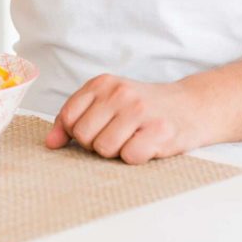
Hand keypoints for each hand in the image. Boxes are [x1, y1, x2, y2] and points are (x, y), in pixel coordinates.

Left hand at [44, 74, 199, 164]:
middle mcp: (119, 93)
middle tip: (118, 135)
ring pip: (104, 149)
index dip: (78, 131)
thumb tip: (50, 143)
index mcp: (102, 83)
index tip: (96, 129)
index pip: (68, 116)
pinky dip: (137, 157)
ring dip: (117, 151)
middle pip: (84, 136)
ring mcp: (140, 111)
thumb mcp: (107, 103)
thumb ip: (76, 118)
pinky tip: (147, 144)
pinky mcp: (159, 131)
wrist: (191, 106)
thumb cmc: (143, 108)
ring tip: (133, 138)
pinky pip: (129, 157)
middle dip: (97, 143)